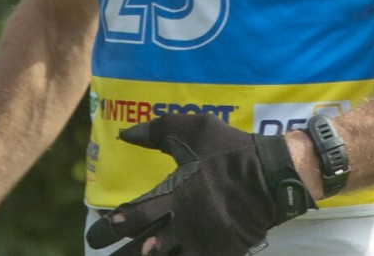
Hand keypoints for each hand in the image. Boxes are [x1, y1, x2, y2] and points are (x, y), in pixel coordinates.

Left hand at [84, 114, 313, 255]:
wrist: (275, 175)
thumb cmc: (232, 150)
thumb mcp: (196, 130)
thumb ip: (160, 130)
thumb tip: (126, 133)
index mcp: (177, 193)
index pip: (135, 216)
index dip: (113, 226)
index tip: (99, 231)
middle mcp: (186, 222)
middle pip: (144, 248)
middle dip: (121, 255)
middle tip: (103, 255)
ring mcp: (204, 241)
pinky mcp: (221, 252)